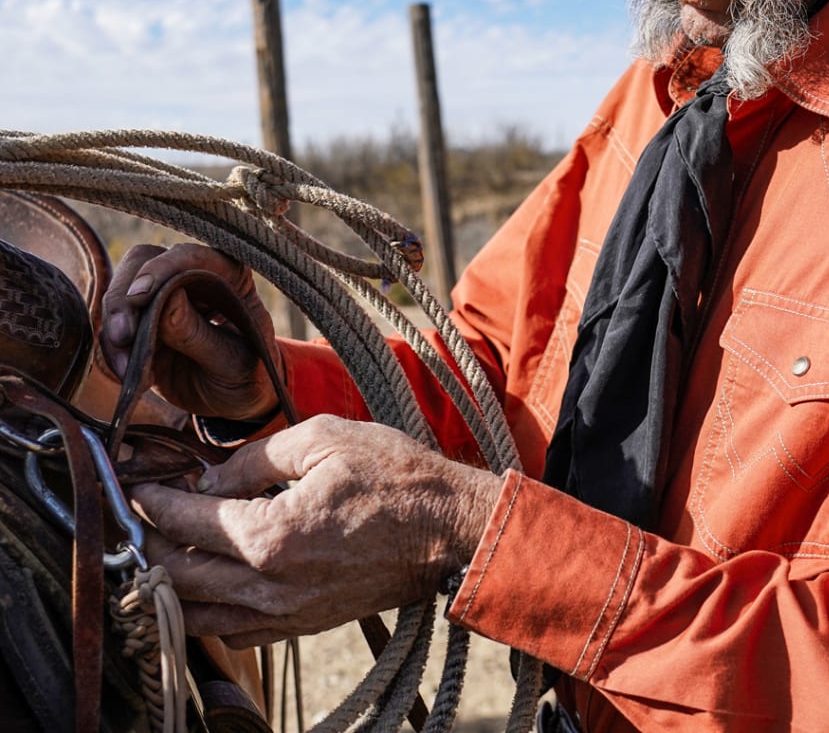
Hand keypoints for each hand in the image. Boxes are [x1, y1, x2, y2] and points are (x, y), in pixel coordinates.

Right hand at [100, 243, 279, 418]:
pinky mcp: (142, 323)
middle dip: (125, 299)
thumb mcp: (233, 362)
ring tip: (127, 369)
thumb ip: (200, 334)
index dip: (162, 268)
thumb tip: (167, 300)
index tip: (140, 294)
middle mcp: (192, 276)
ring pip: (121, 294)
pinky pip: (114, 327)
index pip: (191, 256)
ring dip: (114, 330)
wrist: (236, 402)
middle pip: (143, 263)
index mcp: (229, 275)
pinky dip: (113, 350)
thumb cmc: (247, 375)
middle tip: (122, 336)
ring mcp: (163, 298)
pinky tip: (130, 376)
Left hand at [131, 416, 502, 647]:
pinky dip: (206, 611)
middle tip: (142, 510)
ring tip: (164, 547)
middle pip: (179, 573)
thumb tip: (211, 479)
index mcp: (270, 535)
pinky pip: (234, 633)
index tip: (137, 483)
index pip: (186, 522)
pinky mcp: (303, 625)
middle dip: (150, 539)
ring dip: (170, 581)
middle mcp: (269, 586)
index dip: (153, 500)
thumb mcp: (323, 439)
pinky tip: (207, 585)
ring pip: (198, 613)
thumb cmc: (393, 476)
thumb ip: (255, 458)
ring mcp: (285, 614)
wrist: (447, 529)